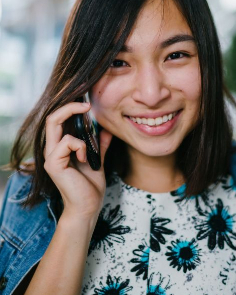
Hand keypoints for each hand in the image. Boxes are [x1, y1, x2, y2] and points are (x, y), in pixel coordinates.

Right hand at [44, 102, 111, 222]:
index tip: (88, 105)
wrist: (88, 207)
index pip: (57, 120)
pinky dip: (80, 147)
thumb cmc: (90, 186)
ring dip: (79, 134)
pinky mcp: (53, 163)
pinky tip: (84, 160)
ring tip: (88, 153)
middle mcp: (51, 150)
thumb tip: (107, 129)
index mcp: (60, 148)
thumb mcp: (97, 160)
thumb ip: (99, 145)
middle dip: (69, 107)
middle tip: (87, 105)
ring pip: (55, 124)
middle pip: (51, 118)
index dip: (70, 108)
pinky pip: (67, 141)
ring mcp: (50, 157)